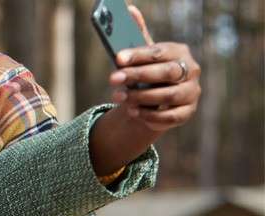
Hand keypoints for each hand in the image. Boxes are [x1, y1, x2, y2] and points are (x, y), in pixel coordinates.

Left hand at [108, 5, 200, 131]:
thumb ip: (137, 34)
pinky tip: (133, 112)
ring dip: (140, 97)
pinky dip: (149, 116)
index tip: (117, 59)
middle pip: (165, 73)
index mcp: (178, 52)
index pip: (159, 52)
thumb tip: (129, 9)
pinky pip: (170, 116)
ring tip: (119, 97)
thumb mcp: (141, 54)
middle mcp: (191, 70)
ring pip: (168, 96)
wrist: (154, 100)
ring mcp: (192, 92)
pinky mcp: (188, 111)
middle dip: (137, 76)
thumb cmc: (146, 72)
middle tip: (113, 79)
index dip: (138, 55)